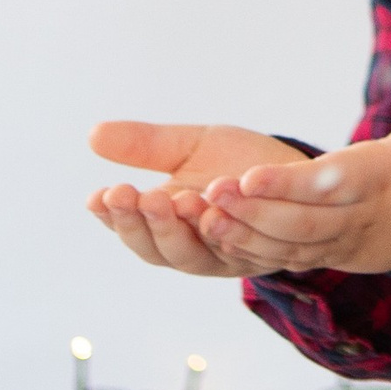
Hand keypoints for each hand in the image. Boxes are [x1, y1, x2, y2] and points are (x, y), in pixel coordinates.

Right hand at [87, 119, 306, 277]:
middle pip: (159, 250)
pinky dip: (228, 229)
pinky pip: (244, 247)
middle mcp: (194, 248)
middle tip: (131, 195)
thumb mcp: (190, 147)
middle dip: (142, 223)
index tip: (99, 196)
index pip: (132, 230)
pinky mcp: (265, 249)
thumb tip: (94, 135)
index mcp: (168, 226)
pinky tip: (216, 207)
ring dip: (181, 229)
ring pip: (196, 255)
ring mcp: (229, 254)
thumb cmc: (237, 163)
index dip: (114, 218)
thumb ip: (147, 146)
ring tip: (172, 199)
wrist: (296, 171)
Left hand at [190, 49, 390, 277]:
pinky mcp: (324, 256)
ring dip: (243, 233)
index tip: (248, 173)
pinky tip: (213, 235)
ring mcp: (338, 243)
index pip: (333, 185)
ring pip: (287, 246)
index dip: (291, 184)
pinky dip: (250, 251)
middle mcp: (356, 218)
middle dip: (255, 211)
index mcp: (380, 182)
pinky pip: (284, 259)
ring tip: (198, 215)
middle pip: (303, 223)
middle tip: (209, 191)